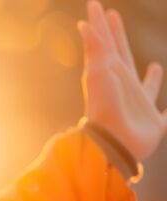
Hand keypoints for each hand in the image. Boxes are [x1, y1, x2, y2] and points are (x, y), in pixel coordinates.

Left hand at [78, 1, 166, 161]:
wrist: (112, 145)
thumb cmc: (106, 108)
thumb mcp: (99, 74)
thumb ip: (95, 48)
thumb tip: (84, 23)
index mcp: (112, 73)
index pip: (106, 42)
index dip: (103, 24)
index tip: (96, 6)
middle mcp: (125, 87)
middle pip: (121, 56)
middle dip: (116, 37)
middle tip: (113, 17)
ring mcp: (139, 106)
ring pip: (147, 87)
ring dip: (150, 77)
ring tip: (153, 65)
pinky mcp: (154, 126)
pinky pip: (166, 116)